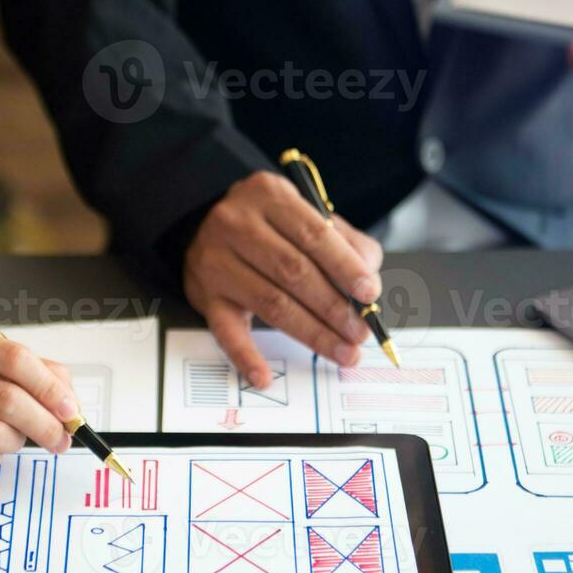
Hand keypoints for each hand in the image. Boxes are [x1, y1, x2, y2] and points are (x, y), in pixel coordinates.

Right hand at [184, 170, 383, 388]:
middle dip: (333, 307)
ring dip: (312, 333)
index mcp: (269, 196)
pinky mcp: (206, 295)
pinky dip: (246, 357)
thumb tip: (369, 284)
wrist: (203, 222)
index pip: (313, 234)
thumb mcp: (305, 213)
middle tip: (360, 333)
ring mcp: (216, 261)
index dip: (345, 266)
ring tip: (342, 351)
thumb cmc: (268, 223)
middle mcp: (237, 224)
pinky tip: (265, 376)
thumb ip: (344, 242)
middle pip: (293, 272)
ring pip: (271, 303)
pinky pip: (226, 331)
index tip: (370, 294)